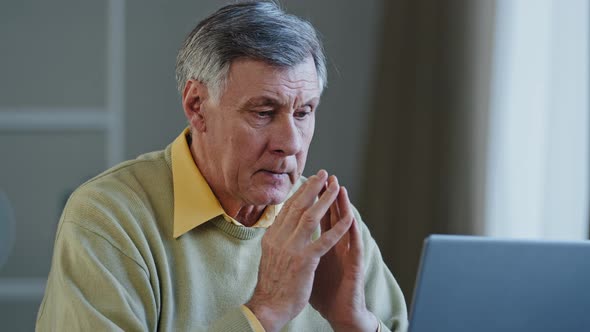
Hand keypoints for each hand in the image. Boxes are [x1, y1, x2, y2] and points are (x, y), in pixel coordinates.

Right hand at [245, 170, 353, 331]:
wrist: (268, 307)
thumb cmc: (271, 284)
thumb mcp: (269, 256)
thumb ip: (277, 240)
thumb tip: (280, 227)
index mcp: (272, 237)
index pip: (287, 209)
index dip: (300, 193)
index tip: (310, 181)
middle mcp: (280, 238)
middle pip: (298, 206)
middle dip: (312, 188)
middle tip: (324, 174)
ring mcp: (292, 249)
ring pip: (311, 217)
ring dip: (326, 200)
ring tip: (336, 187)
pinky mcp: (305, 261)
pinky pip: (325, 240)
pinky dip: (338, 228)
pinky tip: (348, 218)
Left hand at [310, 176, 378, 331]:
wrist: (339, 312)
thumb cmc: (323, 292)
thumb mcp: (305, 267)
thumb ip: (298, 251)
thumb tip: (281, 239)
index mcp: (322, 245)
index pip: (317, 218)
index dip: (312, 201)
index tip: (306, 183)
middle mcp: (336, 246)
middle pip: (331, 215)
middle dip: (326, 195)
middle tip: (324, 175)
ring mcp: (346, 254)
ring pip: (345, 224)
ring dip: (341, 205)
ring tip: (339, 188)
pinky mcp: (355, 265)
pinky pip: (353, 244)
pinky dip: (350, 230)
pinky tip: (350, 218)